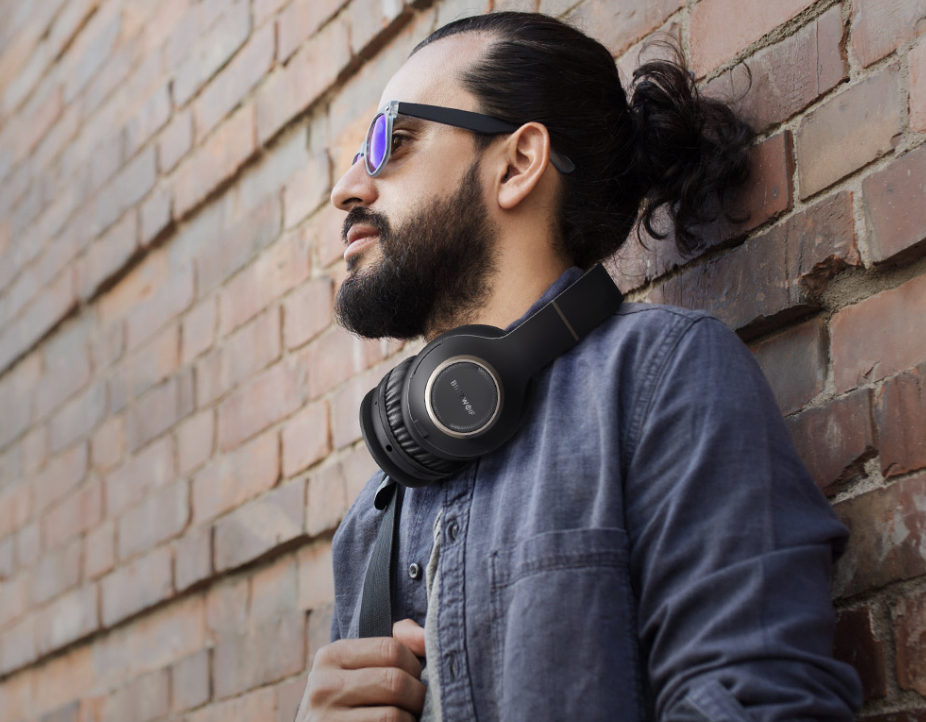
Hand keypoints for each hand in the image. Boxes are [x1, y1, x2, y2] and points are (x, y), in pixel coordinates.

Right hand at [295, 622, 426, 721]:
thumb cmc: (348, 695)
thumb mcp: (360, 663)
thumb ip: (396, 640)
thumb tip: (426, 636)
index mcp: (331, 656)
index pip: (390, 649)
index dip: (413, 664)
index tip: (414, 677)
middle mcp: (324, 686)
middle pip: (394, 681)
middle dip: (416, 694)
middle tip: (415, 704)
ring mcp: (327, 719)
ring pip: (393, 715)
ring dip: (410, 718)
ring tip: (406, 718)